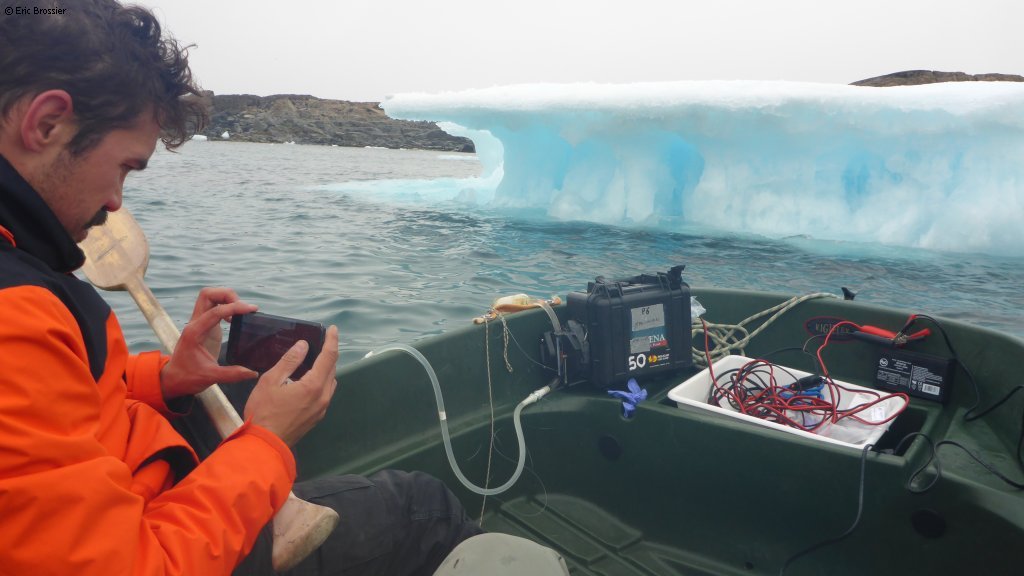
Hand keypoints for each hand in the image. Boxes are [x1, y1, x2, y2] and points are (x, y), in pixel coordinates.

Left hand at [160, 287, 258, 398]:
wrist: (174, 379)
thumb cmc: (188, 377)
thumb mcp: (210, 377)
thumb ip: (232, 374)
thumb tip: (253, 373)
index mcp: (195, 332)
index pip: (215, 311)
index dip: (234, 307)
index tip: (251, 309)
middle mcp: (195, 323)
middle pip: (208, 294)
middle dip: (227, 295)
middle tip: (243, 308)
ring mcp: (198, 322)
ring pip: (209, 297)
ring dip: (226, 298)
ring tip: (241, 310)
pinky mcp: (203, 325)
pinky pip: (213, 307)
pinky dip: (225, 306)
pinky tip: (235, 319)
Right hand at [244, 325, 338, 445]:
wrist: (265, 444)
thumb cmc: (264, 411)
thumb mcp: (271, 381)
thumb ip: (289, 361)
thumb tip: (303, 345)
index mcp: (314, 385)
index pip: (329, 357)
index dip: (332, 341)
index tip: (334, 329)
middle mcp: (323, 396)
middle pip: (332, 369)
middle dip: (329, 353)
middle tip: (322, 342)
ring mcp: (322, 409)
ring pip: (330, 382)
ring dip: (326, 369)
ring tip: (315, 359)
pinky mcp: (317, 417)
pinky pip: (325, 393)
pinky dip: (321, 381)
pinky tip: (309, 380)